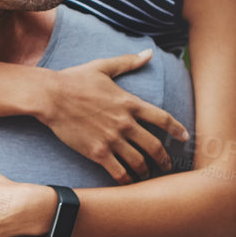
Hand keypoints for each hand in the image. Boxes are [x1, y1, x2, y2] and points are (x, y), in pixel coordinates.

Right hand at [37, 50, 188, 182]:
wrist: (51, 96)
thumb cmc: (75, 80)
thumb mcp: (103, 67)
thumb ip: (128, 62)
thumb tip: (148, 53)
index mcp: (130, 102)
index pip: (162, 118)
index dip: (177, 129)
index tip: (185, 137)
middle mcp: (125, 123)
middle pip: (155, 146)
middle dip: (164, 158)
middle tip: (167, 165)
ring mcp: (112, 139)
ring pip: (138, 162)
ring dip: (146, 172)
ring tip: (147, 176)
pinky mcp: (97, 152)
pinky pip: (118, 171)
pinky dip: (127, 180)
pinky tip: (128, 183)